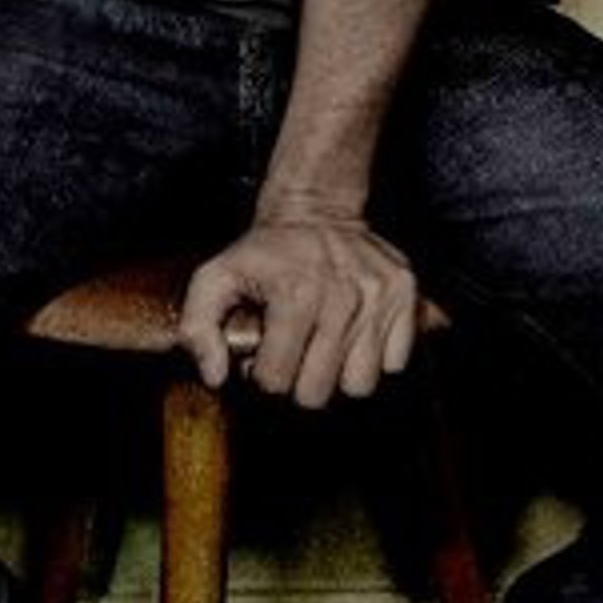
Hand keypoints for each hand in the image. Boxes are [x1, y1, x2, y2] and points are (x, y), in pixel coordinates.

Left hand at [178, 208, 420, 408]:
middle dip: (299, 381)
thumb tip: (216, 377)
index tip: (263, 353)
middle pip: (318, 392)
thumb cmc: (265, 252)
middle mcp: (343, 297)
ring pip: (360, 385)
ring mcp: (379, 297)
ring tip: (323, 348)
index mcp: (295, 295)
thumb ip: (197, 329)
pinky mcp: (405, 296)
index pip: (276, 380)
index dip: (262, 374)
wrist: (316, 210)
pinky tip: (352, 337)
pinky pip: (395, 363)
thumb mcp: (214, 278)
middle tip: (294, 353)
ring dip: (338, 374)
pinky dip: (373, 358)